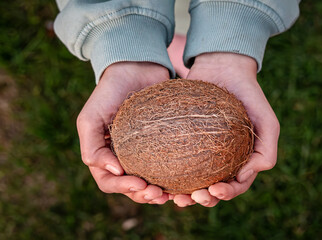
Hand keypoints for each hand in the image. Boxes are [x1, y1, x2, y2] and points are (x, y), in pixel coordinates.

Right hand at [76, 62, 169, 203]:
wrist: (136, 67)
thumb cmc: (109, 92)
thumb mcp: (90, 118)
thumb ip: (92, 147)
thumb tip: (116, 172)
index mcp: (105, 154)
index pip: (110, 181)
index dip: (123, 188)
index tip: (140, 185)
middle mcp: (124, 157)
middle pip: (132, 187)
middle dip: (143, 195)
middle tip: (159, 194)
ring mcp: (144, 151)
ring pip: (150, 180)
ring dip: (159, 192)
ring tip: (171, 194)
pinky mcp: (163, 143)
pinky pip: (168, 164)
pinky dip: (173, 176)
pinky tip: (184, 181)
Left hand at [172, 53, 279, 206]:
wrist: (223, 66)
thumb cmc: (249, 94)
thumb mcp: (267, 121)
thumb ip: (267, 150)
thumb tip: (243, 177)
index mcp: (240, 159)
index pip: (233, 185)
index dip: (224, 194)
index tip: (212, 191)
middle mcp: (220, 158)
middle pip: (210, 189)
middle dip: (200, 199)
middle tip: (188, 199)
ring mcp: (200, 149)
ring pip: (190, 179)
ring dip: (181, 193)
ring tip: (171, 195)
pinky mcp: (182, 138)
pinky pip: (173, 158)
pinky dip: (166, 171)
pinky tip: (156, 176)